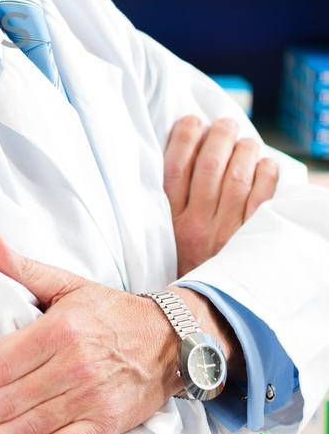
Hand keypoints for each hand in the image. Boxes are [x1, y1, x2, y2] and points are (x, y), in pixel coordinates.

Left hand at [0, 234, 180, 433]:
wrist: (170, 340)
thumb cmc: (110, 311)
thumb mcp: (67, 284)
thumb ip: (24, 269)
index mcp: (59, 330)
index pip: (1, 362)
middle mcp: (73, 365)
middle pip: (10, 399)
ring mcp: (91, 397)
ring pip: (31, 426)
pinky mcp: (106, 423)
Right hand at [165, 115, 277, 277]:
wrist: (208, 313)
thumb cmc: (188, 268)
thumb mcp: (166, 241)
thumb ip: (170, 207)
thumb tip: (182, 160)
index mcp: (171, 223)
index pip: (175, 169)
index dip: (183, 138)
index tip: (191, 121)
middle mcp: (198, 226)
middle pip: (208, 167)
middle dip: (218, 137)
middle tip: (224, 124)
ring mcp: (227, 233)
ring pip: (237, 177)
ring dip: (244, 150)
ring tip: (246, 140)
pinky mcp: (253, 240)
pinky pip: (263, 198)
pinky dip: (266, 175)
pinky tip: (266, 165)